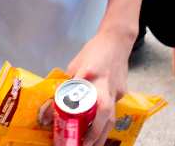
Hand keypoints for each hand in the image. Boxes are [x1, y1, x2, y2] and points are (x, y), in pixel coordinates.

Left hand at [68, 26, 132, 145]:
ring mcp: (115, 89)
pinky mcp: (122, 92)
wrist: (117, 40)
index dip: (66, 111)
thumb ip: (67, 83)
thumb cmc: (93, 50)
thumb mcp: (75, 63)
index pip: (75, 94)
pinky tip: (98, 127)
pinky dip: (105, 120)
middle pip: (103, 112)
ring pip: (111, 116)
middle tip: (83, 145)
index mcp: (89, 73)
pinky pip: (113, 109)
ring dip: (101, 134)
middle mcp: (104, 83)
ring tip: (90, 145)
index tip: (58, 125)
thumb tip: (52, 106)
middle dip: (94, 133)